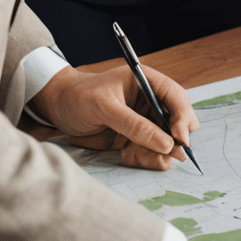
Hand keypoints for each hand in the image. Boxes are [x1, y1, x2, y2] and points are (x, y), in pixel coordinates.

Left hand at [34, 64, 197, 170]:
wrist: (57, 109)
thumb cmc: (79, 97)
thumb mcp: (105, 108)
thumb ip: (135, 125)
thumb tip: (166, 143)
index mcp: (146, 82)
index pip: (175, 96)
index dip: (182, 116)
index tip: (180, 138)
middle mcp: (149, 101)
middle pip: (177, 120)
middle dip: (175, 139)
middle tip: (170, 155)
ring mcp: (143, 121)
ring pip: (165, 140)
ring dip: (159, 153)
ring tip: (142, 158)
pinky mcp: (134, 138)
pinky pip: (150, 152)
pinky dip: (146, 159)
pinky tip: (130, 157)